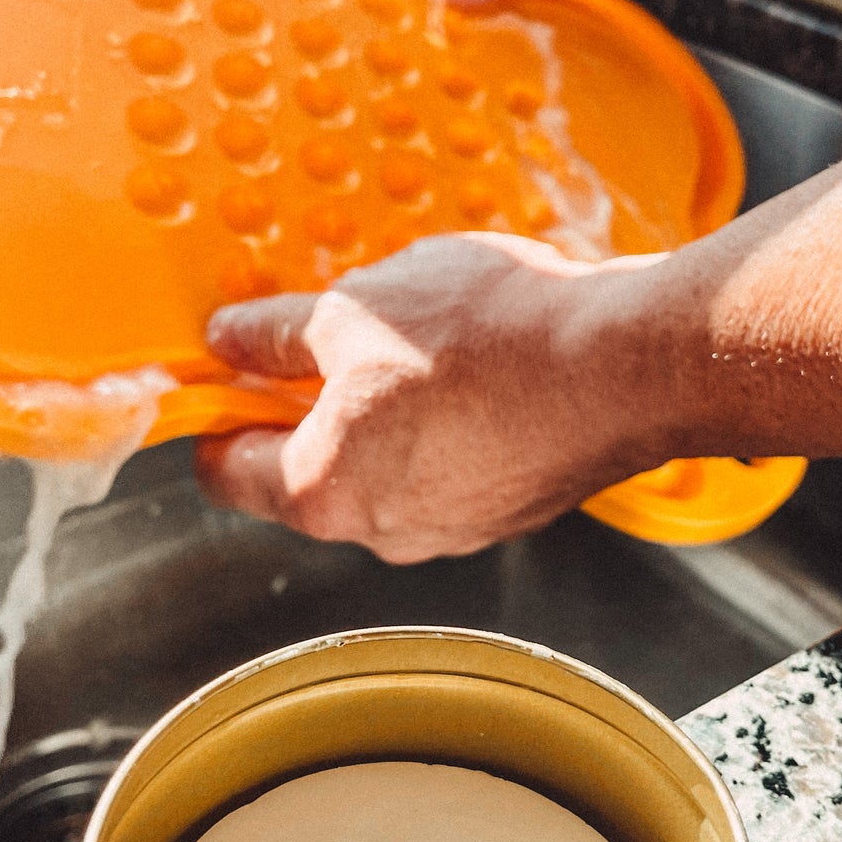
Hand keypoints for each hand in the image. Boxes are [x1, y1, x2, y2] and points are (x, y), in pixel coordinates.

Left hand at [194, 234, 667, 562]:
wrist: (624, 362)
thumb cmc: (487, 339)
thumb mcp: (353, 308)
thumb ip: (275, 334)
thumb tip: (230, 340)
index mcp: (322, 493)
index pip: (225, 473)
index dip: (217, 411)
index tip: (229, 370)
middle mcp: (384, 533)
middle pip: (310, 473)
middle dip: (312, 406)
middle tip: (332, 334)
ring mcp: (455, 529)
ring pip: (388, 470)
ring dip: (387, 412)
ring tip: (423, 341)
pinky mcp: (514, 508)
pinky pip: (454, 466)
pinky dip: (450, 423)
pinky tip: (479, 364)